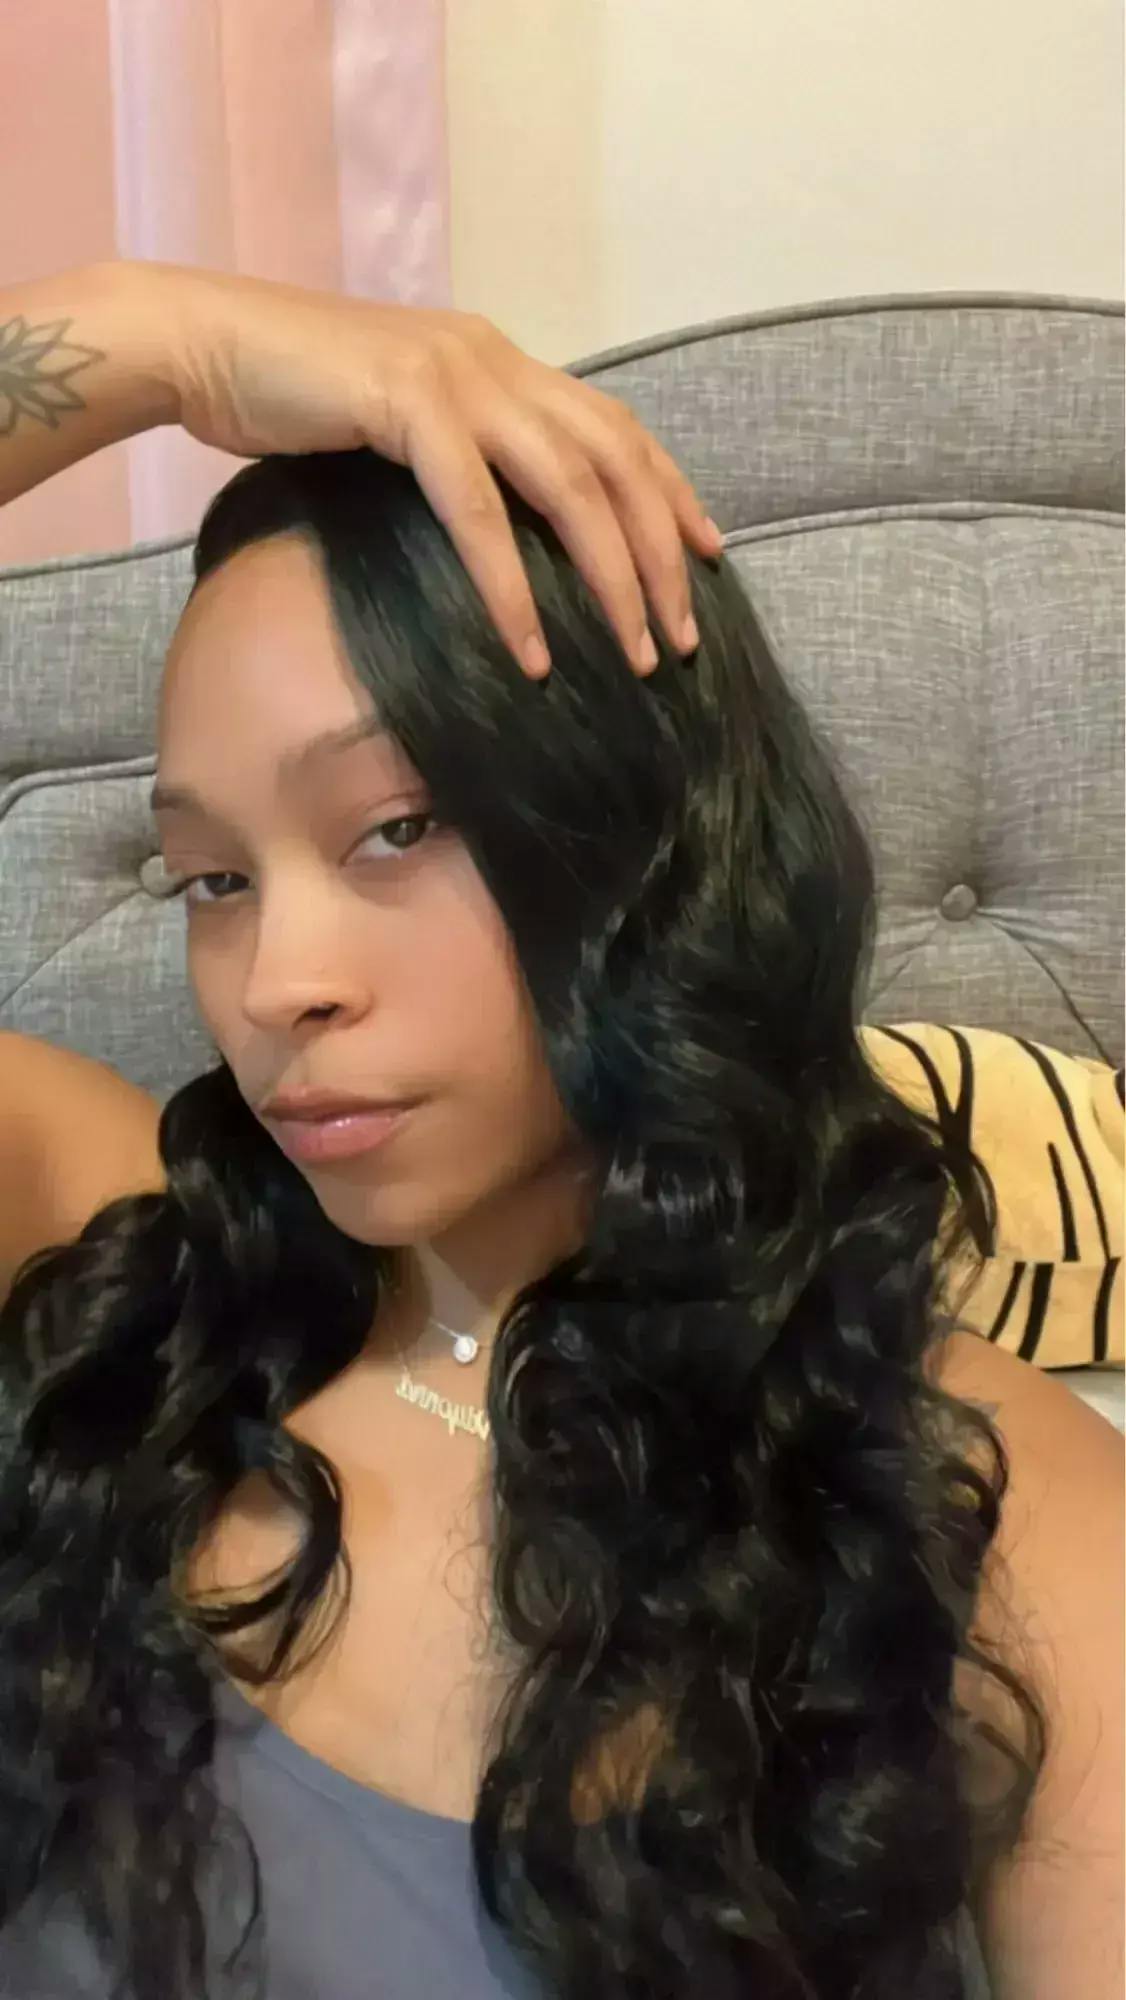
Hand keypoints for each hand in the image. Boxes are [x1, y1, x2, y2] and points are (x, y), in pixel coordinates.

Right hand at [159, 265, 722, 677]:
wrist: (205, 343)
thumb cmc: (293, 398)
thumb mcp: (402, 423)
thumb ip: (463, 456)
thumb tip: (508, 530)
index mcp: (502, 362)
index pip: (617, 429)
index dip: (672, 495)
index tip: (709, 560)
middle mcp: (495, 361)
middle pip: (616, 463)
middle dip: (660, 556)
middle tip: (684, 638)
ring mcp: (455, 376)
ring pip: (569, 486)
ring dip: (611, 579)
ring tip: (634, 655)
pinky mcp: (407, 404)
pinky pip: (477, 510)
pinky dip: (510, 586)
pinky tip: (531, 649)